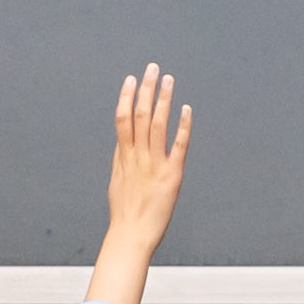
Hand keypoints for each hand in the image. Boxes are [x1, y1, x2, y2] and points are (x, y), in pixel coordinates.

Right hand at [100, 63, 193, 262]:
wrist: (131, 236)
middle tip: (153, 68)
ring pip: (157, 125)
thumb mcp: (118, 182)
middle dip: (146, 89)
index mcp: (124, 157)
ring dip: (163, 100)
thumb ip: (121, 160)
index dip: (127, 97)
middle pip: (140, 115)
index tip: (131, 79)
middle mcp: (138, 157)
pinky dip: (182, 126)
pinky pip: (177, 146)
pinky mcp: (172, 176)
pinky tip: (186, 109)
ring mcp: (154, 165)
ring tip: (169, 79)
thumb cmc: (125, 213)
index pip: (123, 119)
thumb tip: (122, 144)